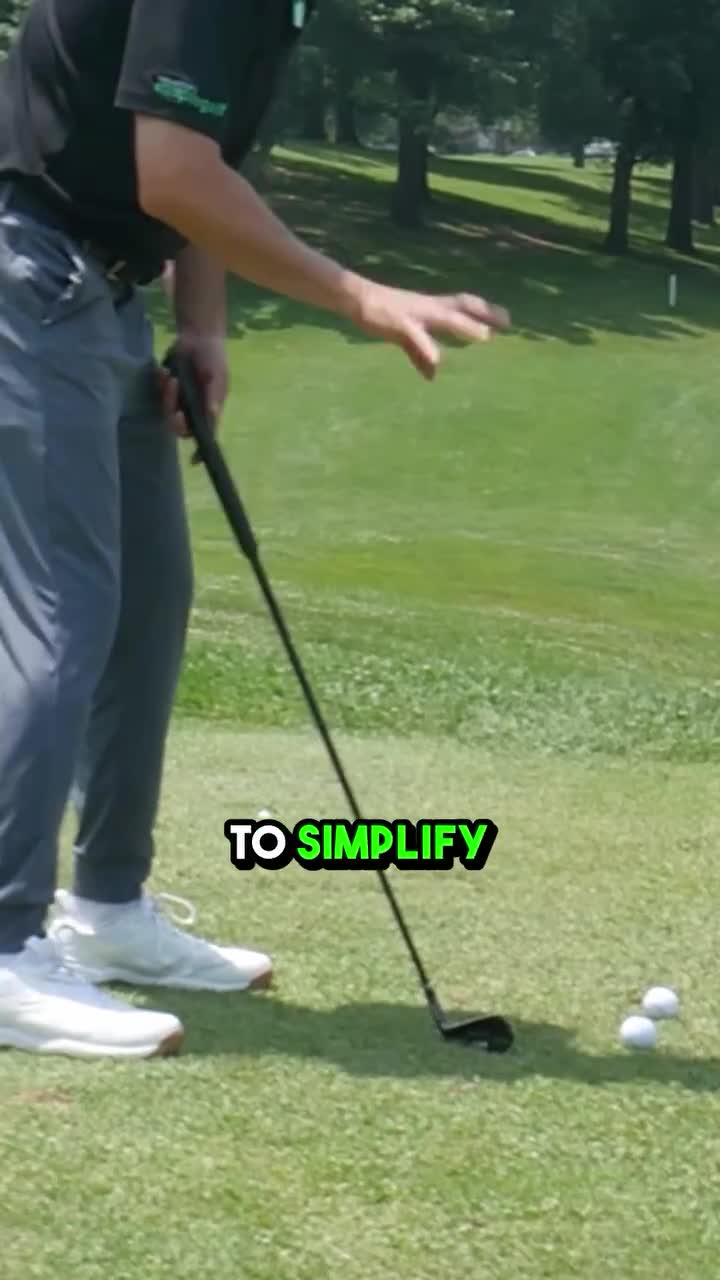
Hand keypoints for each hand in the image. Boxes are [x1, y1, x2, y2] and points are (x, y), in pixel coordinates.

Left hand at [156, 334, 229, 458]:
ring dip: (166, 396)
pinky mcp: (166, 389)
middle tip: (175, 402)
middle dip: (175, 418)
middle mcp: (193, 410)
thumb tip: (213, 414)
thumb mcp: (217, 376)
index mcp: (209, 411)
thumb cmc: (213, 358)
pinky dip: (160, 384)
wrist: (198, 336)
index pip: (206, 436)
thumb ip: (214, 395)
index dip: (200, 452)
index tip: (193, 461)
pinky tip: (164, 370)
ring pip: (167, 411)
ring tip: (171, 377)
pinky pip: (158, 395)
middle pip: (180, 428)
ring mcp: (179, 400)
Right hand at [348, 281, 509, 379]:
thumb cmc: (382, 314)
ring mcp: (415, 314)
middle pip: (462, 306)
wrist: (356, 297)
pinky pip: (415, 336)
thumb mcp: (404, 336)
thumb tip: (432, 374)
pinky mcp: (399, 324)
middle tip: (509, 322)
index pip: (464, 304)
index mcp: (430, 307)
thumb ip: (419, 355)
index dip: (486, 310)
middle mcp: (428, 307)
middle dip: (485, 313)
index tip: (507, 318)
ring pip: (445, 318)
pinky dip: (426, 347)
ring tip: (485, 336)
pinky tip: (437, 361)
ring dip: (466, 326)